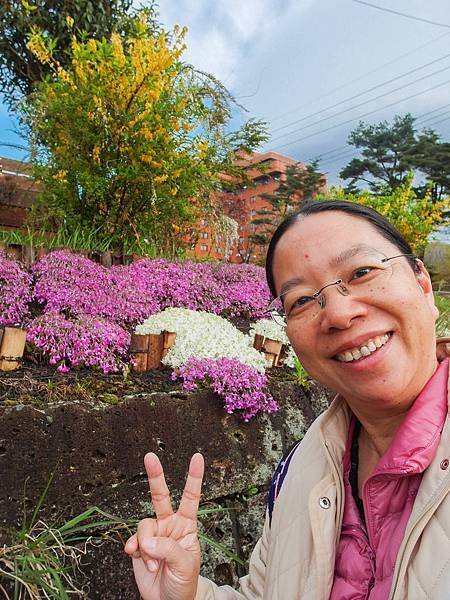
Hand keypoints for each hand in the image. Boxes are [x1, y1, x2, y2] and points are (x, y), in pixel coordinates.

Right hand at [125, 452, 203, 599]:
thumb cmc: (184, 582)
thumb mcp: (185, 564)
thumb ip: (167, 548)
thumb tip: (147, 539)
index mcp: (186, 526)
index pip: (191, 497)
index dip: (194, 477)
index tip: (197, 458)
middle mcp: (169, 525)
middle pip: (161, 495)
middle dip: (155, 475)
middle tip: (150, 457)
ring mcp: (153, 534)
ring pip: (144, 524)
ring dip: (146, 544)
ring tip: (152, 562)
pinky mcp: (139, 545)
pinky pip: (133, 539)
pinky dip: (135, 550)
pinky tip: (139, 558)